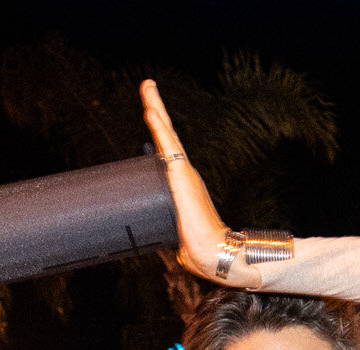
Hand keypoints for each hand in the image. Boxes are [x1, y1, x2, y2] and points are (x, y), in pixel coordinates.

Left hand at [140, 80, 253, 286]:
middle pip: (166, 136)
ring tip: (147, 88)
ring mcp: (182, 172)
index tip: (152, 113)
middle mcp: (183, 173)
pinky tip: (150, 110)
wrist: (211, 252)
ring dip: (156, 109)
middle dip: (157, 109)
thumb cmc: (198, 248)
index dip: (159, 132)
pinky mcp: (180, 174)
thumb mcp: (178, 234)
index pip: (167, 152)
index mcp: (182, 185)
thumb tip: (172, 248)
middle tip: (148, 86)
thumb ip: (172, 232)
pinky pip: (167, 145)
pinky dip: (159, 126)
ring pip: (166, 134)